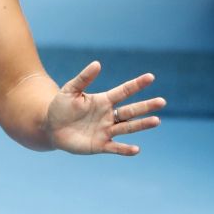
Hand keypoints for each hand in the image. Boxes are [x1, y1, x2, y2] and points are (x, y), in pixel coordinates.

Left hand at [43, 61, 165, 155]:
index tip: (150, 77)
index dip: (136, 85)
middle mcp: (109, 116)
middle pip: (131, 110)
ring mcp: (106, 131)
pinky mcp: (100, 145)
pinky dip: (125, 149)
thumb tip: (97, 63)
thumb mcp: (70, 90)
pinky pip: (115, 147)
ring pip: (127, 127)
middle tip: (162, 101)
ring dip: (141, 125)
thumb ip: (84, 78)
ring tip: (156, 121)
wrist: (51, 127)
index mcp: (103, 101)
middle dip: (146, 106)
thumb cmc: (61, 107)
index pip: (123, 91)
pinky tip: (136, 149)